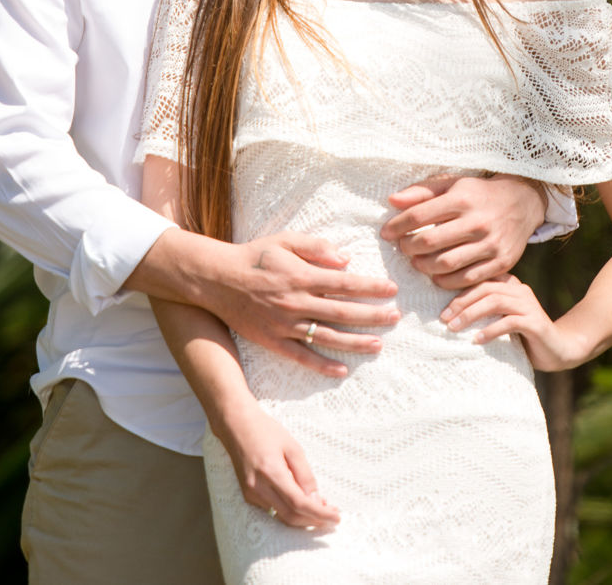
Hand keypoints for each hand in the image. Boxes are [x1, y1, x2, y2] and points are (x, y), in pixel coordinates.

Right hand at [204, 233, 399, 377]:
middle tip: (395, 318)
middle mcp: (296, 302)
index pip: (345, 284)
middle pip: (343, 312)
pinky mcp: (272, 341)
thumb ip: (316, 247)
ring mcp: (284, 324)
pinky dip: (322, 364)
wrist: (216, 279)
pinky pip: (302, 356)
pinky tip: (342, 369)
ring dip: (355, 342)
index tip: (392, 290)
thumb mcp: (284, 240)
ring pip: (327, 337)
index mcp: (301, 276)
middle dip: (373, 316)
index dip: (371, 288)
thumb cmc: (254, 256)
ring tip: (378, 345)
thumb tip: (346, 259)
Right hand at [216, 401, 339, 530]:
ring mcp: (251, 493)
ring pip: (281, 516)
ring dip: (303, 518)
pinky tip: (302, 503)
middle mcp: (258, 488)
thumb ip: (305, 474)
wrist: (236, 425)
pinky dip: (289, 511)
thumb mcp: (292, 447)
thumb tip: (316, 499)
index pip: (299, 503)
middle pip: (290, 516)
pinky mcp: (248, 495)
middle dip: (314, 521)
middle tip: (332, 517)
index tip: (336, 517)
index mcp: (271, 472)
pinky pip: (273, 510)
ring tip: (321, 509)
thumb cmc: (265, 431)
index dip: (320, 514)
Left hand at [381, 174, 546, 288]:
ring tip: (418, 262)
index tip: (386, 233)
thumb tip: (392, 200)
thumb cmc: (478, 194)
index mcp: (462, 199)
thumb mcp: (452, 184)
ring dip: (424, 267)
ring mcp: (491, 244)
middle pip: (430, 242)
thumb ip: (422, 191)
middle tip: (403, 249)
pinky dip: (446, 281)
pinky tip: (437, 275)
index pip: (419, 216)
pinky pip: (467, 279)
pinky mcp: (502, 262)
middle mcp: (477, 221)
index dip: (397, 226)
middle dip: (408, 248)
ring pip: (446, 264)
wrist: (522, 202)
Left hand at [439, 273, 590, 370]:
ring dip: (471, 314)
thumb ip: (484, 310)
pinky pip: (509, 322)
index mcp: (510, 285)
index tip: (440, 306)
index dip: (458, 289)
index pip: (481, 279)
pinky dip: (491, 330)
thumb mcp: (501, 319)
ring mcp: (529, 305)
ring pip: (495, 301)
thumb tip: (448, 312)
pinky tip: (477, 340)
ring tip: (454, 327)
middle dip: (461, 302)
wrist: (559, 349)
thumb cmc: (523, 335)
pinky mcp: (536, 323)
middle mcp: (520, 290)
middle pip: (485, 288)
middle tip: (444, 318)